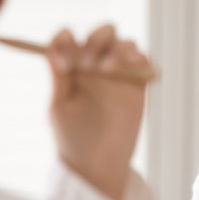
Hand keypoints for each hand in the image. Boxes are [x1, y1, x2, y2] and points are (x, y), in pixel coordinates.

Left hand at [46, 25, 149, 199]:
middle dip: (96, 42)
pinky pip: (144, 61)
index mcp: (72, 67)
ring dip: (118, 50)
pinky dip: (139, 58)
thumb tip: (54, 45)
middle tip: (89, 64)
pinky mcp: (138, 84)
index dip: (66, 41)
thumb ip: (59, 76)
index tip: (64, 63)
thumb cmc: (72, 137)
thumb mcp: (60, 107)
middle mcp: (95, 65)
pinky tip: (128, 68)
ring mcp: (118, 73)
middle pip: (102, 34)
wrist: (98, 165)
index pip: (69, 40)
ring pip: (124, 44)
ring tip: (108, 69)